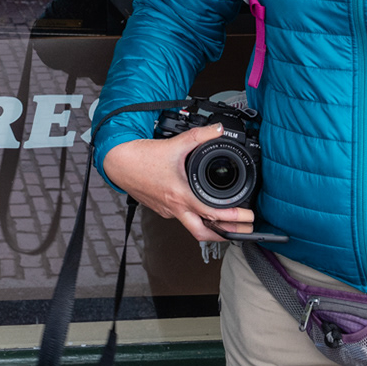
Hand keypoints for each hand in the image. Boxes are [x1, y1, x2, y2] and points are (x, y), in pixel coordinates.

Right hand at [100, 126, 255, 243]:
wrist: (118, 162)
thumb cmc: (141, 157)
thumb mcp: (175, 143)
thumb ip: (200, 136)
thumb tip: (218, 130)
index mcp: (181, 194)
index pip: (213, 214)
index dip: (234, 217)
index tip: (248, 215)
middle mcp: (175, 207)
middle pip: (204, 234)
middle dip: (227, 235)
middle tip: (244, 229)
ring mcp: (167, 211)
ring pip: (192, 228)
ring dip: (211, 229)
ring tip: (227, 225)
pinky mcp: (161, 209)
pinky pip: (181, 218)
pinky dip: (195, 218)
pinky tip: (201, 210)